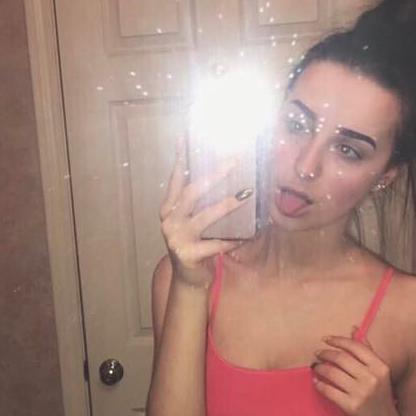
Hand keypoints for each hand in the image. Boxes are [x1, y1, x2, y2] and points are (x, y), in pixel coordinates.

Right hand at [159, 136, 252, 288]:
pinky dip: (232, 240)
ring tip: (245, 195)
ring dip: (226, 205)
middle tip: (233, 161)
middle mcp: (169, 221)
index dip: (180, 158)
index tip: (185, 136)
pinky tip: (247, 237)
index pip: (176, 179)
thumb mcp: (193, 220)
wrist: (188, 279)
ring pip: (203, 216)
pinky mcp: (187, 254)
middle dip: (213, 175)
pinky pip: (215, 244)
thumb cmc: (195, 244)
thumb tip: (224, 172)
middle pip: (191, 192)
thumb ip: (200, 202)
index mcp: (168, 209)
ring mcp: (176, 238)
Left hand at [311, 333, 401, 415]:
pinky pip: (328, 390)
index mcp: (380, 367)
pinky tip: (316, 382)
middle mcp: (372, 378)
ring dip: (319, 368)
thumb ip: (366, 351)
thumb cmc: (380, 397)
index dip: (338, 341)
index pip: (356, 347)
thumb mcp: (379, 373)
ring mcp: (361, 392)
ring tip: (315, 367)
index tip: (325, 339)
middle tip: (317, 354)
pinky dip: (319, 385)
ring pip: (332, 373)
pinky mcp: (351, 406)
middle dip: (325, 354)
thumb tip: (353, 329)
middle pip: (341, 358)